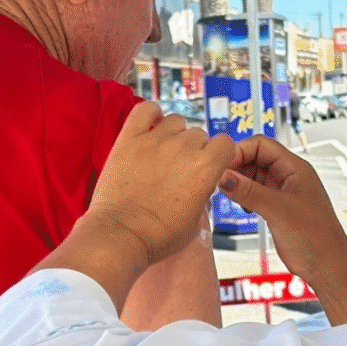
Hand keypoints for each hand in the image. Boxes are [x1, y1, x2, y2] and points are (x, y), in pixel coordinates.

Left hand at [87, 102, 234, 268]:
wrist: (121, 235)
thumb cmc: (157, 235)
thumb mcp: (196, 221)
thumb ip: (203, 193)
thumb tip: (200, 183)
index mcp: (205, 168)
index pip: (225, 143)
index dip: (219, 154)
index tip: (211, 162)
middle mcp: (183, 149)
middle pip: (199, 134)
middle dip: (194, 149)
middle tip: (181, 167)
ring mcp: (155, 141)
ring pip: (176, 121)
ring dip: (174, 133)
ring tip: (165, 151)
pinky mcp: (130, 139)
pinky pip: (145, 109)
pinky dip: (151, 113)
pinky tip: (151, 124)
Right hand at [217, 135, 346, 284]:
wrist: (326, 266)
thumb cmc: (316, 237)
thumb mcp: (278, 210)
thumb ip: (249, 191)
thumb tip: (224, 177)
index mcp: (295, 168)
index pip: (262, 145)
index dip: (240, 151)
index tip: (222, 165)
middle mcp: (288, 176)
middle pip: (255, 158)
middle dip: (236, 166)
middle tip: (218, 179)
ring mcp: (281, 192)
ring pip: (252, 176)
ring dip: (237, 181)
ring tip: (224, 192)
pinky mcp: (275, 208)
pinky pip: (253, 193)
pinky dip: (241, 195)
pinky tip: (237, 204)